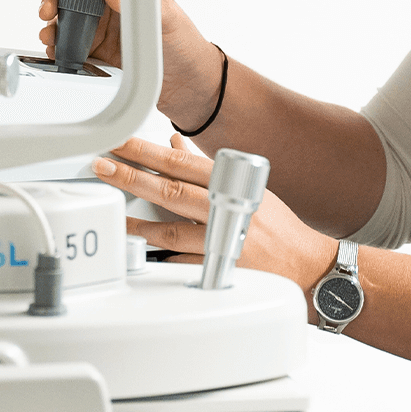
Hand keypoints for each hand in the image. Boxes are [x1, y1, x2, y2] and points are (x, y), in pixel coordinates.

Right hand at [36, 0, 218, 122]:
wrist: (188, 86)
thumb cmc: (185, 45)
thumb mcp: (165, 17)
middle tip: (48, 10)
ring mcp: (100, 24)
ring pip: (64, 14)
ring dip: (51, 22)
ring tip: (49, 34)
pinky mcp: (95, 50)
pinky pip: (68, 42)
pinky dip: (56, 45)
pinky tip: (56, 50)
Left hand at [92, 134, 337, 298]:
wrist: (309, 266)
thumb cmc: (278, 227)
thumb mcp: (248, 186)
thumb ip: (208, 169)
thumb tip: (174, 146)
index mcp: (231, 183)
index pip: (179, 162)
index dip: (145, 151)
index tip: (119, 142)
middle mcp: (225, 208)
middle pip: (169, 190)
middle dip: (131, 176)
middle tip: (101, 165)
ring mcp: (221, 240)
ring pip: (170, 229)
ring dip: (136, 221)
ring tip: (112, 212)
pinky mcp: (220, 269)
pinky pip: (182, 263)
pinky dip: (161, 257)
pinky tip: (139, 252)